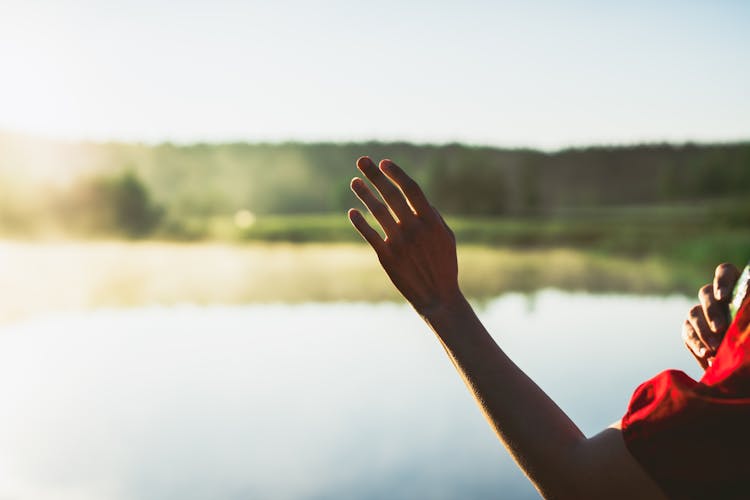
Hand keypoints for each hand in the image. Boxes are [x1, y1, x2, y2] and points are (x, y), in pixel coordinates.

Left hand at [348, 157, 461, 315]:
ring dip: (364, 194)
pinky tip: (352, 211)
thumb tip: (421, 200)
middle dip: (375, 175)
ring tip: (354, 181)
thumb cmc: (444, 266)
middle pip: (391, 195)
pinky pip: (369, 235)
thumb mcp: (447, 238)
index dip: (396, 174)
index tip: (384, 162)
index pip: (411, 189)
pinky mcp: (386, 257)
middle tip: (362, 160)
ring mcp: (399, 242)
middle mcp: (414, 228)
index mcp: (430, 221)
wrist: (437, 298)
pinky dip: (359, 222)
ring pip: (377, 212)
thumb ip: (434, 217)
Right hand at [682, 262, 740, 369]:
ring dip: (703, 330)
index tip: (723, 297)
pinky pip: (687, 333)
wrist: (747, 358)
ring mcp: (702, 313)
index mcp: (736, 288)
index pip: (724, 272)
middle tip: (720, 329)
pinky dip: (697, 344)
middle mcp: (716, 298)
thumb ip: (748, 314)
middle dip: (711, 311)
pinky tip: (706, 355)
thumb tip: (742, 307)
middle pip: (706, 293)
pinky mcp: (691, 330)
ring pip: (694, 313)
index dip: (721, 281)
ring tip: (715, 348)